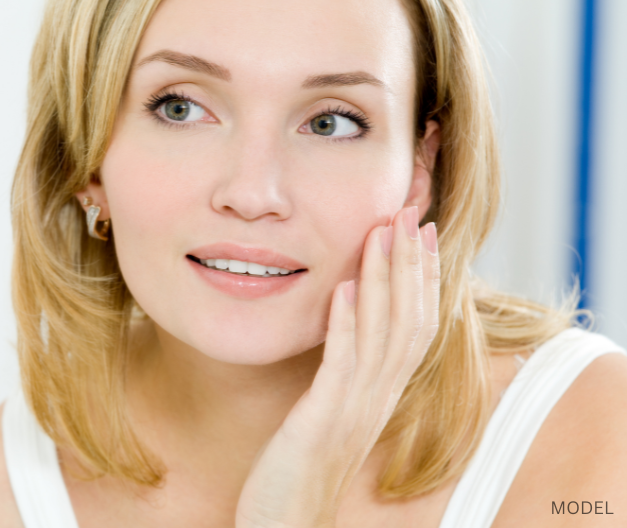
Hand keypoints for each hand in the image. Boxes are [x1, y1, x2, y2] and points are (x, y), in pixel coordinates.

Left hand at [236, 206, 439, 527]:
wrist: (287, 524)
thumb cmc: (300, 471)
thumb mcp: (328, 415)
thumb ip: (342, 376)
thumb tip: (347, 332)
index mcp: (380, 395)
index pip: (415, 326)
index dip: (422, 278)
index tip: (421, 231)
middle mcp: (377, 399)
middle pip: (409, 321)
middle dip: (410, 264)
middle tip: (409, 212)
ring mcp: (354, 411)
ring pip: (382, 335)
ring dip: (383, 280)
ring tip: (381, 232)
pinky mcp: (323, 421)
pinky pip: (341, 365)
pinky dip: (346, 324)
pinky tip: (343, 288)